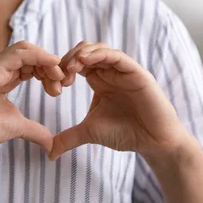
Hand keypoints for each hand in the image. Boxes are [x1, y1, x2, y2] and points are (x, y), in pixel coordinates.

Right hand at [0, 41, 64, 158]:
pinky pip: (17, 54)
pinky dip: (38, 56)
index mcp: (5, 77)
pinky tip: (51, 65)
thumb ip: (35, 131)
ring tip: (58, 76)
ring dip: (46, 60)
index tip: (59, 89)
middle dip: (50, 65)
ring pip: (25, 49)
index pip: (32, 64)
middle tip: (61, 83)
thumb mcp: (18, 127)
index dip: (49, 71)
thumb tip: (51, 144)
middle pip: (31, 54)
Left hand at [49, 41, 186, 160]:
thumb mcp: (90, 132)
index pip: (75, 63)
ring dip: (81, 54)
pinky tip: (85, 61)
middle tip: (59, 77)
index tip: (53, 87)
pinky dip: (100, 54)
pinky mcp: (136, 72)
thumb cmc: (126, 133)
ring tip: (70, 68)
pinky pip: (117, 56)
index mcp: (98, 80)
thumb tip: (49, 154)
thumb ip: (69, 138)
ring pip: (99, 49)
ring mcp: (123, 70)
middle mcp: (110, 71)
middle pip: (84, 51)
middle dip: (67, 60)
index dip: (61, 70)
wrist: (153, 142)